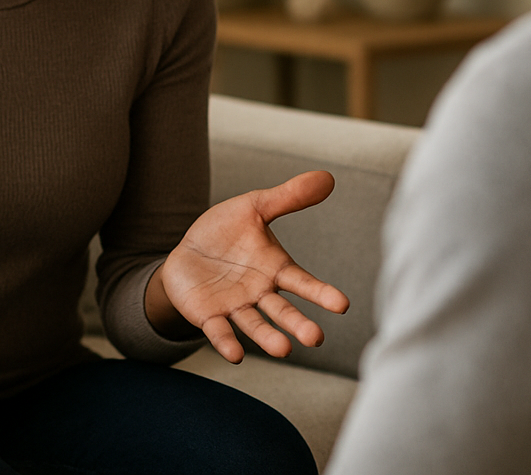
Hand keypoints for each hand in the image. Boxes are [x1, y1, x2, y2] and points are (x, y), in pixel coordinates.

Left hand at [153, 170, 349, 362]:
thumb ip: (288, 197)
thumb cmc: (226, 232)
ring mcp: (235, 306)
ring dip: (268, 338)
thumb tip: (327, 177)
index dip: (321, 293)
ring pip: (254, 325)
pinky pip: (219, 331)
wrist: (188, 253)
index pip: (302, 282)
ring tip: (284, 350)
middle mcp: (260, 293)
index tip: (342, 305)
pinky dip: (227, 342)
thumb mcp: (255, 207)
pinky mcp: (209, 316)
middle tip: (316, 339)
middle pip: (282, 311)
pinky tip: (235, 355)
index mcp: (275, 268)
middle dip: (298, 324)